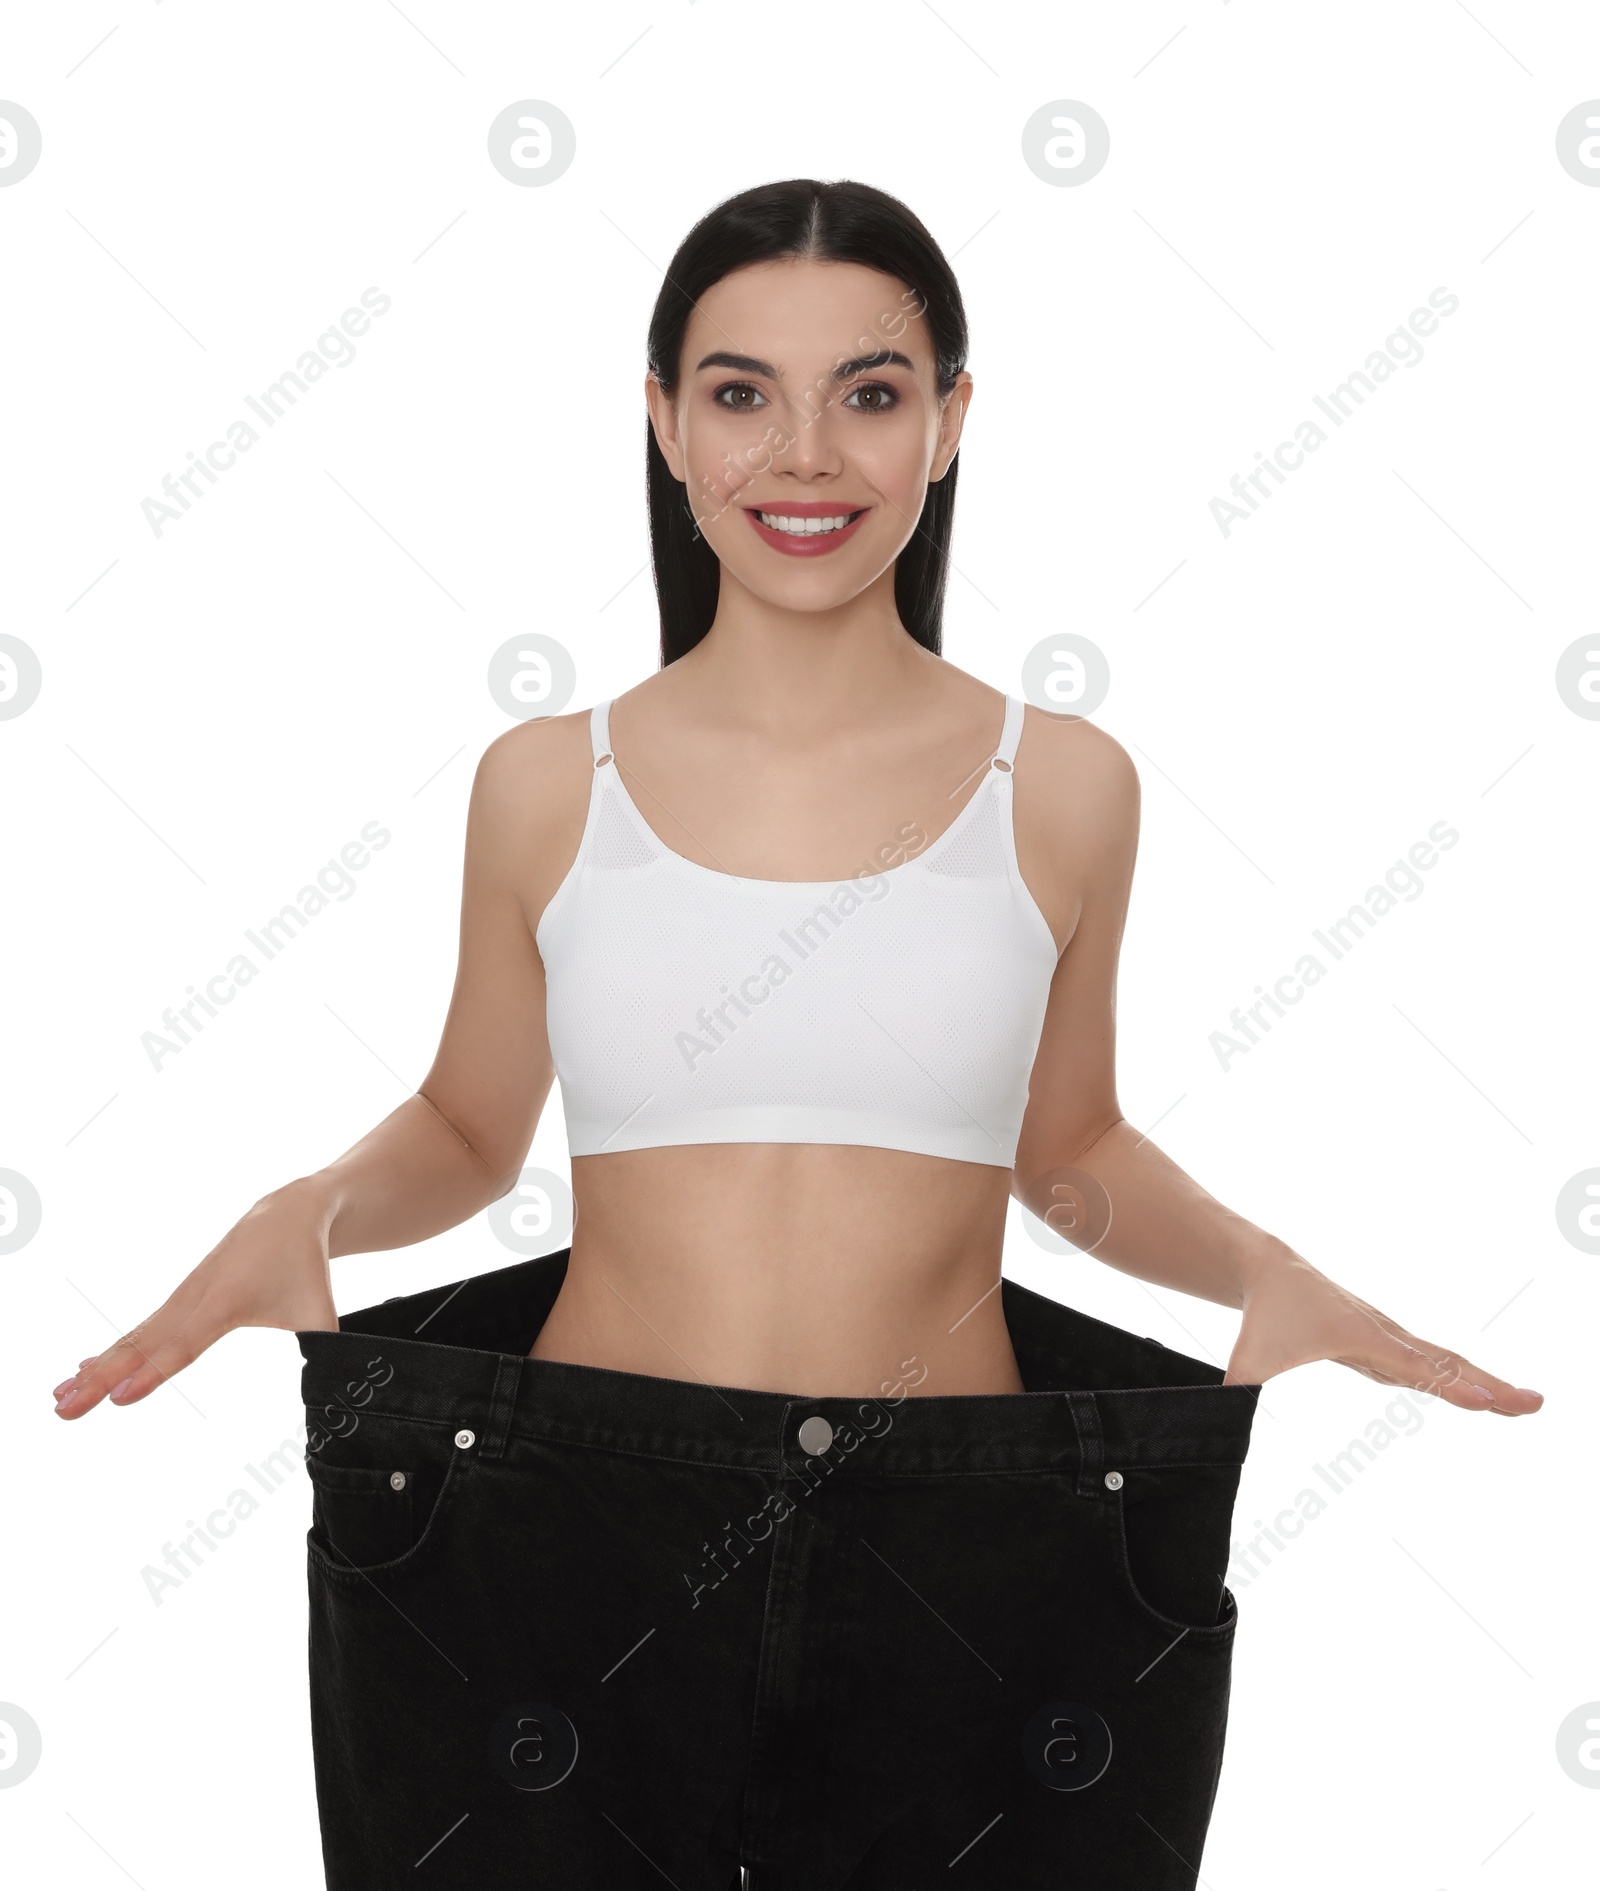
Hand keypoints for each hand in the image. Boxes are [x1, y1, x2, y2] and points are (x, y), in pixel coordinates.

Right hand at [51, 1182, 339, 1418]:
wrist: (289, 1214)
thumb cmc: (305, 1266)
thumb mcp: (321, 1311)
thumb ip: (329, 1351)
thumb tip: (344, 1389)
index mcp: (225, 1303)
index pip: (183, 1345)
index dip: (153, 1372)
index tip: (120, 1397)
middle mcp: (194, 1300)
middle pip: (141, 1346)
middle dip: (101, 1379)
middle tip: (65, 1411)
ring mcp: (181, 1298)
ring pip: (133, 1339)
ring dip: (95, 1370)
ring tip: (60, 1400)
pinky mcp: (179, 1299)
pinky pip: (138, 1330)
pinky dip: (109, 1352)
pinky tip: (83, 1372)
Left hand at [1222, 1246, 1543, 1415]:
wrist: (1269, 1270)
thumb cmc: (1263, 1316)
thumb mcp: (1248, 1358)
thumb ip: (1236, 1392)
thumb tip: (1214, 1421)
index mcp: (1360, 1338)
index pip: (1413, 1367)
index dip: (1449, 1386)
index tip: (1488, 1402)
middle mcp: (1384, 1336)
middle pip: (1445, 1364)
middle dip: (1489, 1386)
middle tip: (1532, 1405)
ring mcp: (1389, 1338)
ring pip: (1445, 1362)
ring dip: (1484, 1382)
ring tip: (1526, 1404)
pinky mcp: (1385, 1343)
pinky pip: (1432, 1363)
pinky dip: (1462, 1377)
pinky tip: (1484, 1394)